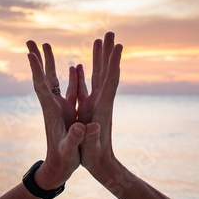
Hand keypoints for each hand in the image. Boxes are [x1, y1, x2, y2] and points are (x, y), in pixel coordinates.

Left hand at [26, 41, 84, 189]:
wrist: (59, 168)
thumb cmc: (64, 160)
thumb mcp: (69, 150)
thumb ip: (74, 138)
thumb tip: (81, 127)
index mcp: (52, 112)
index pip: (42, 87)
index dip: (36, 71)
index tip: (30, 55)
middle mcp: (52, 105)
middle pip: (43, 77)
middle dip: (37, 59)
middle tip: (29, 41)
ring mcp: (58, 107)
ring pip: (53, 79)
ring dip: (49, 62)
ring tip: (46, 45)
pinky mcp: (65, 111)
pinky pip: (68, 88)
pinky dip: (70, 76)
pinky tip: (74, 66)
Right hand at [77, 32, 122, 179]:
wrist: (101, 165)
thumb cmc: (95, 157)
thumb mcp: (91, 148)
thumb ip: (90, 136)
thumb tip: (91, 127)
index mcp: (102, 107)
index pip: (111, 81)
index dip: (114, 62)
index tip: (119, 45)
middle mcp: (102, 101)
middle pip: (107, 71)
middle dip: (108, 52)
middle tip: (110, 33)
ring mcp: (96, 103)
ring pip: (98, 75)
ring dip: (99, 57)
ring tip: (99, 40)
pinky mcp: (90, 107)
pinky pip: (87, 85)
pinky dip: (84, 72)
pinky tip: (79, 65)